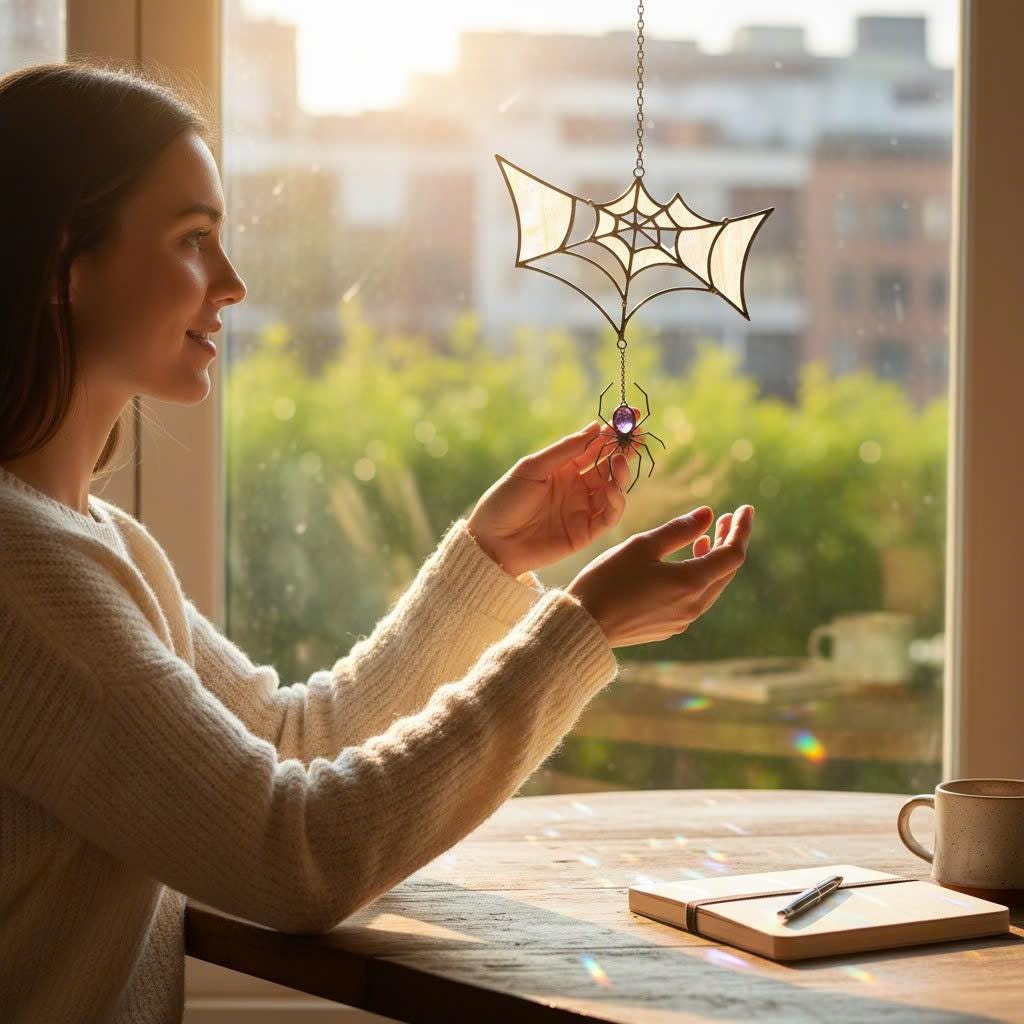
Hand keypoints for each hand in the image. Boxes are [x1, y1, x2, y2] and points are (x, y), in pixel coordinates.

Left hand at [466, 418, 639, 578]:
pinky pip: (609, 516)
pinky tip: (613, 488)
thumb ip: (565, 450)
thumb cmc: (504, 500)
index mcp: (563, 469)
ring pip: (613, 489)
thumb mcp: (532, 468)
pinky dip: (616, 502)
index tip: (632, 415)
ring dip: (621, 473)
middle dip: (625, 449)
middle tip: (637, 434)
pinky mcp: (585, 533)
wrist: (491, 542)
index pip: (595, 447)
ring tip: (621, 459)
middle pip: (609, 466)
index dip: (613, 432)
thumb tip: (595, 427)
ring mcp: (582, 509)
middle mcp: (577, 487)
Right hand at [567, 505, 753, 647]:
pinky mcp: (668, 628)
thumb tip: (708, 514)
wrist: (583, 626)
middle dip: (729, 542)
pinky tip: (684, 566)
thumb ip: (679, 530)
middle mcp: (694, 605)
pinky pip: (695, 599)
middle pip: (726, 571)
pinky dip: (698, 578)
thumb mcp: (642, 546)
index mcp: (692, 582)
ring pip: (711, 586)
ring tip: (705, 539)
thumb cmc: (608, 580)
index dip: (741, 529)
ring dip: (713, 561)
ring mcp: (682, 620)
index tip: (744, 508)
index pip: (733, 554)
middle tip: (727, 519)